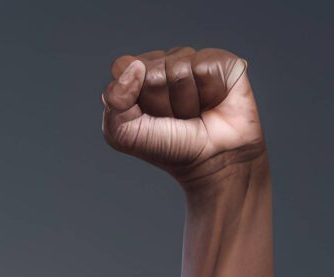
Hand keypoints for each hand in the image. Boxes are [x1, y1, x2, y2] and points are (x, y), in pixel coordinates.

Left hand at [99, 47, 263, 185]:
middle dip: (159, 101)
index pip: (122, 66)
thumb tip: (133, 65)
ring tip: (194, 112)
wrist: (211, 159)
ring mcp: (191, 60)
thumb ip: (114, 100)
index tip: (144, 115)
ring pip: (177, 67)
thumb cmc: (169, 146)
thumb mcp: (124, 134)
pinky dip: (206, 91)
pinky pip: (203, 66)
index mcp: (134, 77)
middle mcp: (162, 64)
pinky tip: (212, 101)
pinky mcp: (219, 61)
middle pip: (149, 69)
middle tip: (173, 118)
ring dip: (184, 100)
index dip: (131, 94)